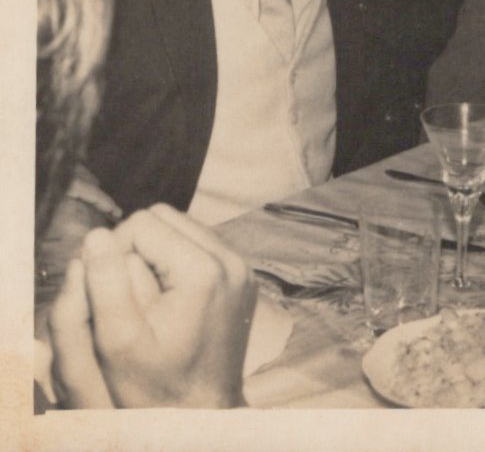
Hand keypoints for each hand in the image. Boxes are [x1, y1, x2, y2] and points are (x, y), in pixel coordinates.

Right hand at [49, 204, 254, 407]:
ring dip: (155, 252)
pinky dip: (176, 262)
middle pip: (166, 218)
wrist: (202, 411)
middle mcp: (231, 261)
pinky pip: (200, 246)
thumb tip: (95, 235)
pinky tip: (165, 297)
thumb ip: (104, 282)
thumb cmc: (155, 385)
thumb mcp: (116, 339)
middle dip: (135, 246)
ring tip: (142, 296)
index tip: (105, 286)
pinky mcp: (242, 277)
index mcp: (203, 271)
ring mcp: (241, 268)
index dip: (112, 250)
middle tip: (121, 289)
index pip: (142, 223)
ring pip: (183, 229)